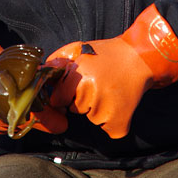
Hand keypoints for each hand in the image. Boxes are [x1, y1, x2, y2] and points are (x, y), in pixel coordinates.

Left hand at [46, 4, 177, 138]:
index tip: (77, 84)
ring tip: (109, 90)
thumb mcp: (77, 49)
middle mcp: (91, 96)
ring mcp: (105, 113)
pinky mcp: (118, 125)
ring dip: (96, 109)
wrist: (139, 57)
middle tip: (98, 83)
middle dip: (82, 99)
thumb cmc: (105, 53)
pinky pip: (106, 128)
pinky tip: (118, 102)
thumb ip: (55, 62)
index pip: (58, 99)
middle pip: (74, 109)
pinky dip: (111, 119)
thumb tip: (38, 77)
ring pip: (90, 118)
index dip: (66, 92)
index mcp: (79, 77)